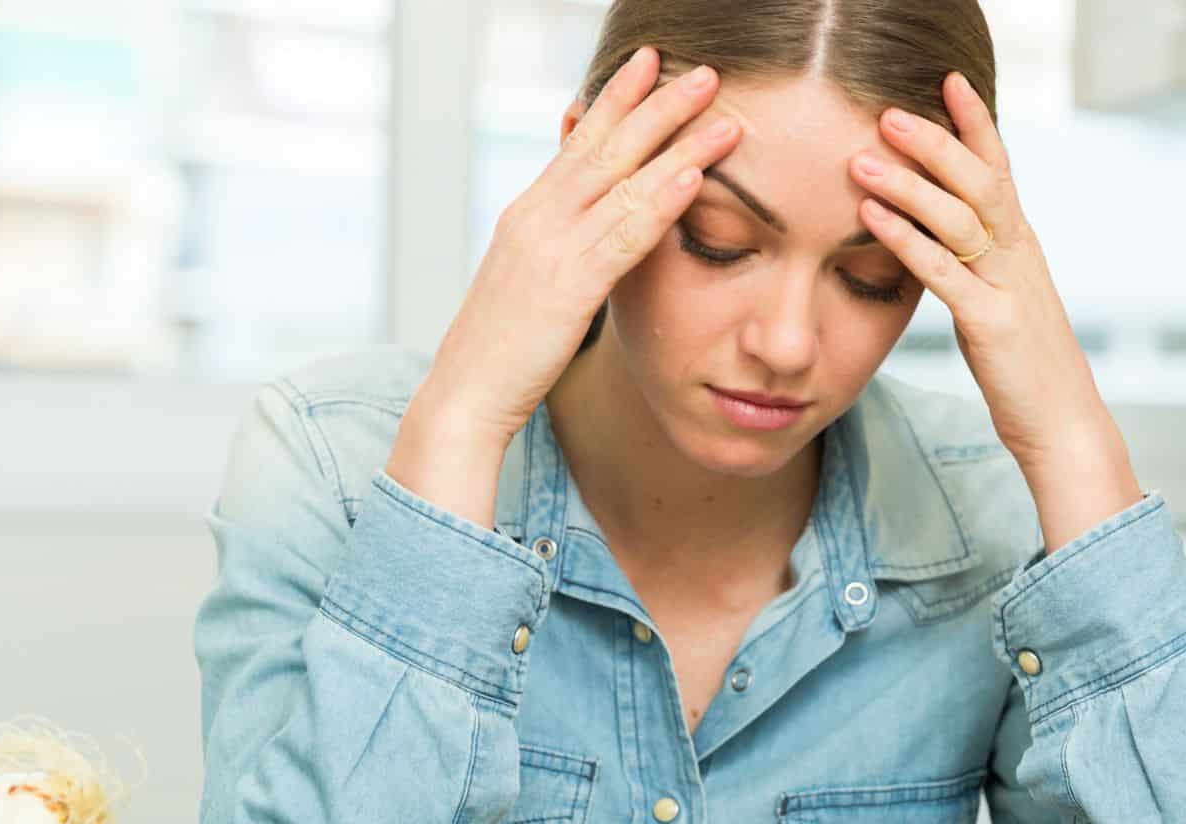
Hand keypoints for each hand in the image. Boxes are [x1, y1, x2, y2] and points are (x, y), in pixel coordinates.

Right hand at [388, 47, 740, 524]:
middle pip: (605, 146)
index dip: (615, 101)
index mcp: (529, 215)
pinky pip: (624, 235)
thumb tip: (597, 229)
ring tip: (720, 109)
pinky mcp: (568, 286)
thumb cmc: (504, 351)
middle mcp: (537, 217)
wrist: (465, 396)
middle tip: (700, 68)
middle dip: (654, 102)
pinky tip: (693, 175)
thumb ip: (564, 249)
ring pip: (623, 180)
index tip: (649, 64)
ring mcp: (551, 248)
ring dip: (675, 141)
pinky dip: (660, 200)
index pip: (579, 145)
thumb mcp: (533, 284)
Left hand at [852, 73, 1141, 549]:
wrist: (1064, 426)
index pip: (1000, 168)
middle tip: (887, 112)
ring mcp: (1009, 286)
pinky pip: (945, 271)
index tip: (948, 81)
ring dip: (908, 184)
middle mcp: (1020, 255)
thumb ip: (976, 264)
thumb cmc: (1026, 369)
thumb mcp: (1003, 303)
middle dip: (935, 141)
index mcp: (1022, 246)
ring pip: (960, 218)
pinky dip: (905, 239)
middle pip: (980, 180)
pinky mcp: (992, 323)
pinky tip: (871, 218)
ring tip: (861, 159)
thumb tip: (938, 236)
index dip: (975, 122)